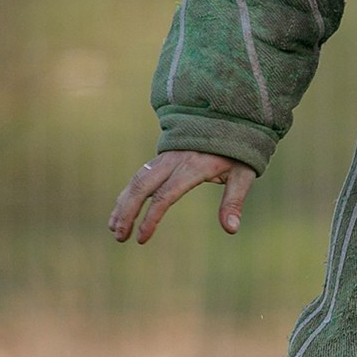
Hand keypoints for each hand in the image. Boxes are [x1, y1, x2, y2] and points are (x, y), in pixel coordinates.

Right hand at [109, 149, 256, 243]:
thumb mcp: (243, 174)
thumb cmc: (239, 150)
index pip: (165, 195)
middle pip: (142, 186)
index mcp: (193, 167)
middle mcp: (174, 161)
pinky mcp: (163, 157)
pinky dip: (128, 193)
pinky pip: (140, 174)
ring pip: (136, 179)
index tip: (141, 238)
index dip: (150, 218)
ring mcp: (166, 157)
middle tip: (119, 237)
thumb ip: (234, 201)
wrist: (229, 117)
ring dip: (123, 204)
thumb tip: (231, 229)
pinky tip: (120, 210)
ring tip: (114, 229)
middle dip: (127, 212)